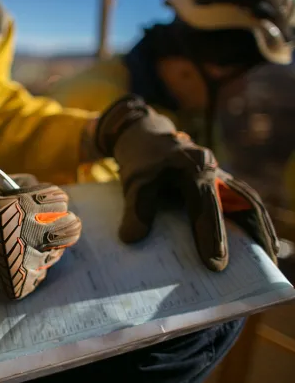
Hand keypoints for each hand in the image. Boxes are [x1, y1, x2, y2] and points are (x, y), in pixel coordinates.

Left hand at [94, 95, 278, 270]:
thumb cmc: (142, 163)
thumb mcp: (134, 184)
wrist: (147, 138)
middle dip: (254, 233)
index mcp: (192, 168)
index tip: (215, 264)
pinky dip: (252, 219)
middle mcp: (212, 169)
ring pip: (248, 200)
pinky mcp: (221, 181)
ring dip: (261, 227)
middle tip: (265, 266)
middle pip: (241, 202)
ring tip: (271, 257)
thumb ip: (136, 210)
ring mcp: (219, 174)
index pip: (205, 205)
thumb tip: (132, 240)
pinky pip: (243, 200)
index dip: (210, 235)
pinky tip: (261, 241)